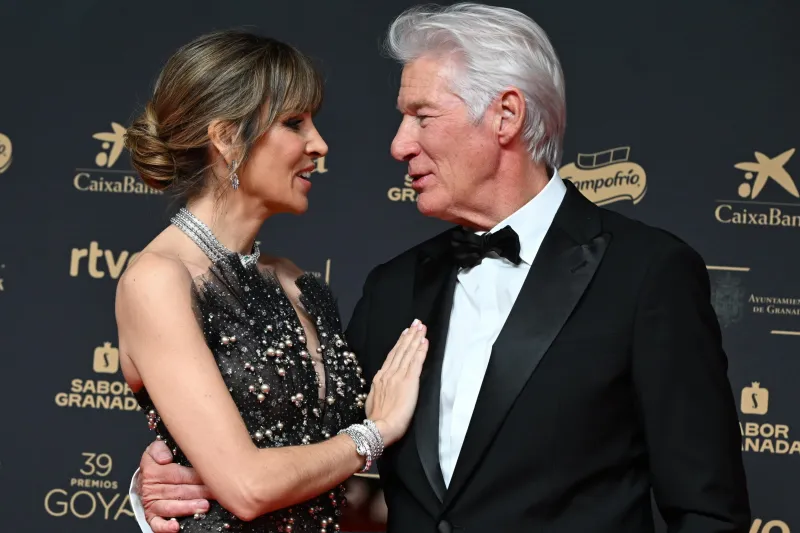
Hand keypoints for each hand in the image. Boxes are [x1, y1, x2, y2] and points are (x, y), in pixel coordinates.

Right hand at [138, 440, 211, 532]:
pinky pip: (156, 524)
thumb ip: (160, 448)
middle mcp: (152, 488)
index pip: (178, 474)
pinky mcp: (152, 516)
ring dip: (187, 507)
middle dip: (198, 492)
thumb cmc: (157, 462)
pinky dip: (165, 527)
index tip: (211, 477)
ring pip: (170, 507)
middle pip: (178, 491)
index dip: (195, 476)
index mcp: (155, 471)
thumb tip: (165, 458)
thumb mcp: (156, 449)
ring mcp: (153, 504)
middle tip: (214, 493)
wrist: (145, 477)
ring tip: (203, 507)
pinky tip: (176, 527)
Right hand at [365, 319, 428, 445]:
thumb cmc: (376, 419)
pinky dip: (420, 350)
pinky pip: (416, 362)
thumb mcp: (372, 400)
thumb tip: (380, 388)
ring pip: (408, 352)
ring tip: (421, 328)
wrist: (380, 427)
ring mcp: (399, 376)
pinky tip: (424, 342)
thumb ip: (378, 391)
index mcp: (380, 378)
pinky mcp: (409, 381)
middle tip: (415, 323)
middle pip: (401, 350)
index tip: (404, 333)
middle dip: (409, 335)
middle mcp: (389, 373)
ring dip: (415, 338)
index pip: (392, 356)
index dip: (399, 343)